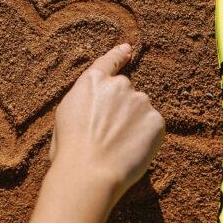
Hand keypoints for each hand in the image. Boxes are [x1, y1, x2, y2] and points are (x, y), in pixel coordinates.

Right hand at [49, 43, 164, 202]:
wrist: (89, 173)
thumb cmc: (70, 151)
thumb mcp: (65, 117)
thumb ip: (85, 103)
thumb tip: (97, 108)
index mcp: (92, 82)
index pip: (109, 62)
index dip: (119, 55)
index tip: (127, 49)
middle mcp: (118, 85)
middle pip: (125, 93)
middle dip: (121, 110)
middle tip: (108, 136)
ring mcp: (140, 101)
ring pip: (140, 112)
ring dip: (133, 125)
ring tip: (116, 148)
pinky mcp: (156, 120)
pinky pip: (152, 129)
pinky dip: (145, 139)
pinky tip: (130, 152)